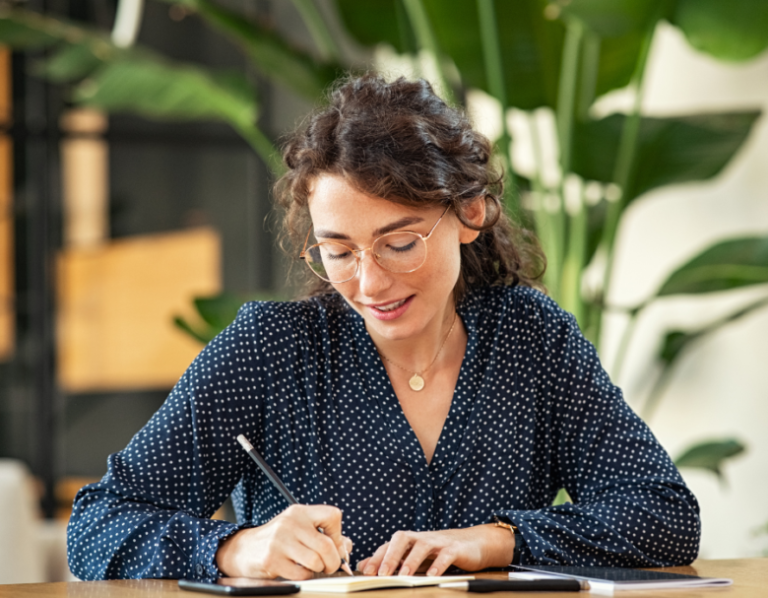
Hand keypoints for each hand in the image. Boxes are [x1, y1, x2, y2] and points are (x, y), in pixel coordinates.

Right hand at [215, 504, 352, 579]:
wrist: (244, 549)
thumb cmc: (278, 540)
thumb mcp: (300, 530)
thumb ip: (325, 535)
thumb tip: (347, 548)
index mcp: (300, 512)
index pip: (333, 515)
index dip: (339, 534)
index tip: (334, 544)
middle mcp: (291, 522)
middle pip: (327, 545)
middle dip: (333, 561)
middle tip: (330, 566)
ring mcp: (280, 540)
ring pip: (316, 561)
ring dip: (319, 570)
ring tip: (313, 568)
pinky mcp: (272, 559)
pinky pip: (301, 573)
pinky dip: (305, 576)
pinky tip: (298, 571)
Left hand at [356, 524, 513, 576]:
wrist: (473, 543)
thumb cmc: (439, 551)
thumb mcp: (414, 556)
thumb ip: (392, 561)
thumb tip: (363, 566)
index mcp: (411, 540)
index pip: (389, 544)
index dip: (377, 557)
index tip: (366, 572)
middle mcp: (422, 538)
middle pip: (402, 538)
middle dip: (390, 555)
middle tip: (381, 573)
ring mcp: (439, 541)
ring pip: (422, 545)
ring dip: (411, 560)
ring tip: (403, 576)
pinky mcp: (455, 548)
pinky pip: (446, 554)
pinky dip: (438, 565)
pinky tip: (432, 576)